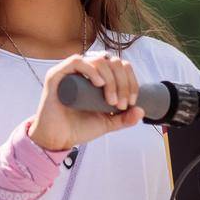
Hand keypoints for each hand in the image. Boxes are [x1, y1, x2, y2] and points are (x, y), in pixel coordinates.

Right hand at [29, 51, 143, 151]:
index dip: (130, 80)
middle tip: (121, 104)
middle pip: (111, 62)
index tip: (132, 102)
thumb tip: (142, 110)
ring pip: (98, 60)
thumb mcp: (107, 122)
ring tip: (110, 100)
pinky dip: (91, 69)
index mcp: (96, 77)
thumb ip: (124, 118)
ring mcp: (70, 71)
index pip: (119, 66)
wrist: (58, 139)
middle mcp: (84, 71)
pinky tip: (99, 84)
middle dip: (122, 82)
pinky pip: (76, 61)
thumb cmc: (79, 128)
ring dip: (111, 79)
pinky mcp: (57, 75)